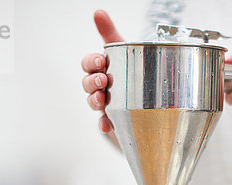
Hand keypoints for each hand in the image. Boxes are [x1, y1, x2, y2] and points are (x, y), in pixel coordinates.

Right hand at [81, 10, 122, 144]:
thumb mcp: (123, 51)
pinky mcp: (112, 120)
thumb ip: (110, 33)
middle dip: (92, 82)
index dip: (91, 62)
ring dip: (94, 101)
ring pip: (93, 102)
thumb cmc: (129, 72)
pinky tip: (107, 126)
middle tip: (103, 80)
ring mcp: (105, 104)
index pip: (88, 63)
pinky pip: (103, 123)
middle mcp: (100, 86)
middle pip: (87, 83)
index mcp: (101, 68)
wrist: (144, 101)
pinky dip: (103, 125)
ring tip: (101, 100)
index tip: (101, 60)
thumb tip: (98, 12)